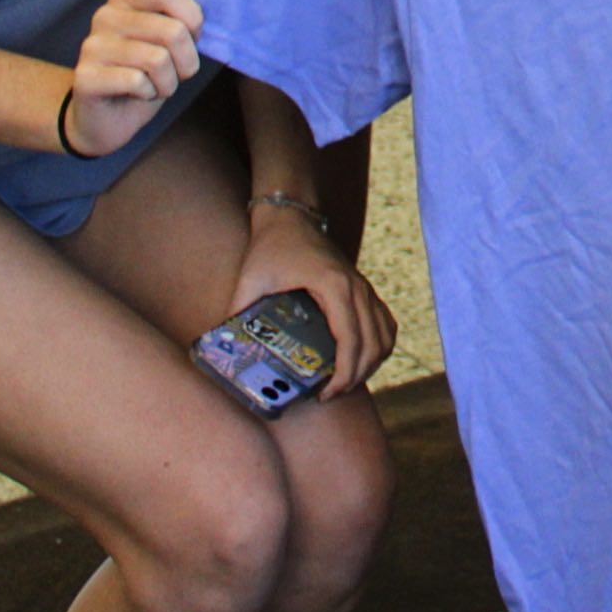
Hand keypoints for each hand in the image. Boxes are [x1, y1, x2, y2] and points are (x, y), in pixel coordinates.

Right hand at [64, 0, 201, 156]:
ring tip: (156, 86)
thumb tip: (199, 17)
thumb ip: (180, 20)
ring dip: (168, 82)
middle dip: (187, 61)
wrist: (106, 118)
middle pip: (172, 30)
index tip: (189, 40)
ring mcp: (92, 46)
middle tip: (176, 74)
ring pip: (158, 59)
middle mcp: (105, 16)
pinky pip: (138, 81)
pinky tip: (137, 95)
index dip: (192, 20)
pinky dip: (149, 94)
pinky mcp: (85, 76)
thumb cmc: (145, 75)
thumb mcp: (167, 42)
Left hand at [233, 205, 399, 397]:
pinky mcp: (364, 289)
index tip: (326, 393)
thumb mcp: (250, 279)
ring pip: (386, 335)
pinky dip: (380, 346)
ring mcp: (364, 287)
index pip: (351, 338)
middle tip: (330, 395)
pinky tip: (363, 361)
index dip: (344, 372)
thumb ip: (238, 312)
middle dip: (357, 376)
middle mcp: (356, 287)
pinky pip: (386, 323)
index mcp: (333, 286)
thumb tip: (225, 350)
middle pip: (373, 343)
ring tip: (346, 383)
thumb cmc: (271, 246)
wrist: (291, 216)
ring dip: (372, 364)